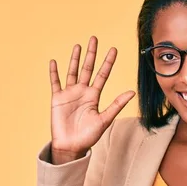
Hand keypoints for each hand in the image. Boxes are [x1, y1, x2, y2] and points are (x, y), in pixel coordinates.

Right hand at [49, 36, 134, 159]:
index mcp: (94, 96)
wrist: (71, 146)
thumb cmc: (88, 136)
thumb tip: (132, 92)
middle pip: (87, 68)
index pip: (102, 75)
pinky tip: (54, 61)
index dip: (108, 62)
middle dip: (91, 54)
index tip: (113, 49)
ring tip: (78, 46)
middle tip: (94, 39)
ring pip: (72, 71)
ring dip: (75, 59)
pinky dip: (54, 72)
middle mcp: (82, 91)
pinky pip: (55, 82)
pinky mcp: (57, 98)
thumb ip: (116, 104)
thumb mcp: (104, 119)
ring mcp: (69, 94)